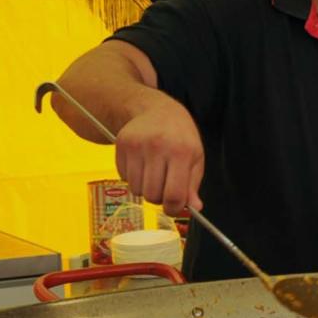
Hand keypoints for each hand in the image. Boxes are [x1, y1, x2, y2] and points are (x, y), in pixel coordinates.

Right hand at [115, 98, 204, 216]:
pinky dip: (133, 178)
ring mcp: (137, 145)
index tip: (174, 208)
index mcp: (182, 152)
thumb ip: (193, 185)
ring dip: (145, 188)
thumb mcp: (195, 158)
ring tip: (153, 174)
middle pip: (152, 195)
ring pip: (136, 189)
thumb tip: (194, 208)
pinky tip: (142, 164)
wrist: (157, 110)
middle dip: (159, 198)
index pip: (174, 194)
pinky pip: (124, 178)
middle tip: (164, 187)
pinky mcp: (122, 144)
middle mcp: (158, 147)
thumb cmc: (181, 137)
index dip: (174, 208)